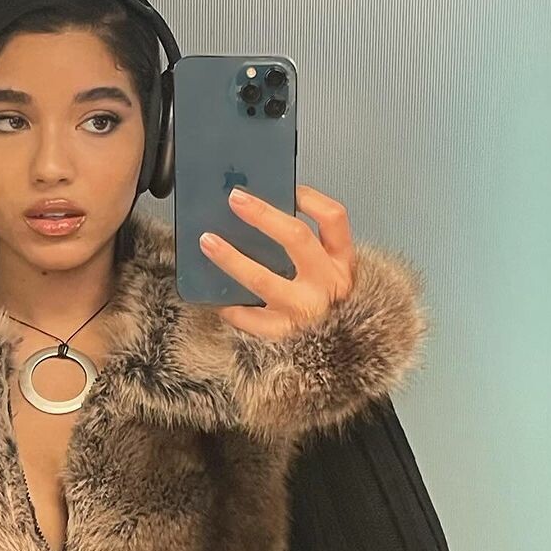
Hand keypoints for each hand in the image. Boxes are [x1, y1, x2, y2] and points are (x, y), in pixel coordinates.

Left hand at [198, 184, 355, 338]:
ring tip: (207, 242)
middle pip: (297, 238)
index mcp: (343, 264)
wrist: (336, 363)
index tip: (286, 188)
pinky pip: (251, 318)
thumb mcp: (332, 277)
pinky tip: (217, 299)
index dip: (310, 198)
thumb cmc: (331, 314)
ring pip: (263, 279)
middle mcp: (328, 284)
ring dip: (231, 258)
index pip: (333, 218)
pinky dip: (231, 307)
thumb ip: (311, 252)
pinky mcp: (286, 336)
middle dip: (263, 215)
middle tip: (235, 200)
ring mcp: (306, 312)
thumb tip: (265, 219)